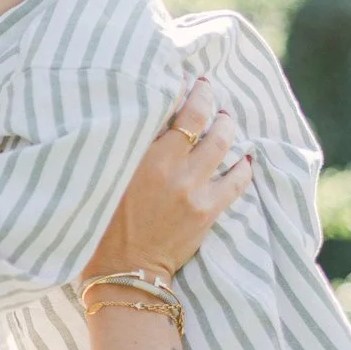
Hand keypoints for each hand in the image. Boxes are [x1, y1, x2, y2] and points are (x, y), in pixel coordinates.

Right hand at [83, 77, 252, 284]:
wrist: (123, 270)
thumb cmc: (105, 223)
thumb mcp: (107, 178)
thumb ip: (129, 150)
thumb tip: (148, 119)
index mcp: (143, 157)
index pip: (176, 110)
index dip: (189, 90)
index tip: (192, 80)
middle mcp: (171, 168)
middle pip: (204, 120)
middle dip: (210, 101)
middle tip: (210, 95)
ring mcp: (193, 190)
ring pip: (223, 144)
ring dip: (227, 127)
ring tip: (226, 122)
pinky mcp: (208, 211)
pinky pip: (237, 180)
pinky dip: (244, 165)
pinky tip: (246, 158)